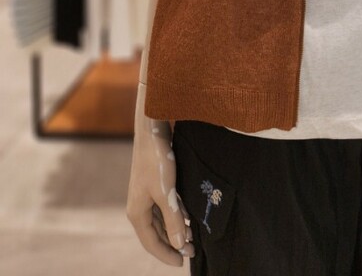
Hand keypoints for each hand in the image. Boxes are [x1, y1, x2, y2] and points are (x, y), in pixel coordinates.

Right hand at [127, 84, 194, 266]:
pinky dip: (175, 217)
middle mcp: (139, 207)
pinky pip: (164, 209)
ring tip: (192, 239)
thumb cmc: (157, 161)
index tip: (182, 262)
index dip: (166, 255)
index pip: (151, 243)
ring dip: (175, 231)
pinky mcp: (154, 186)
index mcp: (137, 213)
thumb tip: (179, 245)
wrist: (152, 131)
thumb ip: (173, 219)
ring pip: (160, 222)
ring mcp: (146, 196)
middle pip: (155, 234)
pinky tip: (188, 219)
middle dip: (172, 245)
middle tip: (192, 252)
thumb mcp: (167, 193)